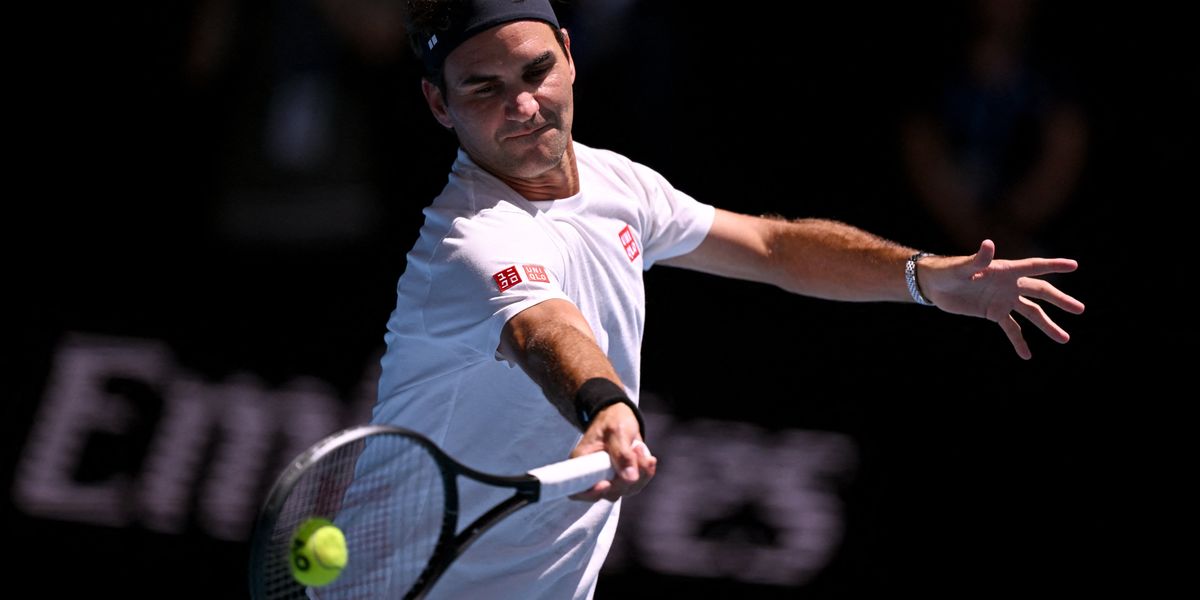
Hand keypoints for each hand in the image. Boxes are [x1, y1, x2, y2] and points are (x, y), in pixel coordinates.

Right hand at [568, 402, 656, 501]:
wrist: (621, 416)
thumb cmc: (613, 420)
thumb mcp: (617, 431)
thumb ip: (622, 454)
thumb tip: (630, 478)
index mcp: (582, 462)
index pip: (578, 490)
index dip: (592, 493)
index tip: (606, 483)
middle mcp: (593, 475)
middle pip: (609, 492)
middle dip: (628, 475)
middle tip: (636, 450)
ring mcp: (608, 478)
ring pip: (626, 490)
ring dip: (640, 473)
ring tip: (640, 448)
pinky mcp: (621, 478)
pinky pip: (636, 485)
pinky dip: (646, 473)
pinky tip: (648, 458)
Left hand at [921, 239, 1085, 358]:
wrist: (935, 285)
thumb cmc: (948, 271)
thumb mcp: (963, 267)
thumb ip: (978, 259)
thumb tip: (989, 243)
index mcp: (1005, 270)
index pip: (1034, 267)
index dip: (1053, 265)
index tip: (1074, 265)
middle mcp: (1010, 284)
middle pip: (1040, 292)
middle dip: (1060, 300)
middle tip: (1080, 309)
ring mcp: (1004, 299)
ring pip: (1031, 313)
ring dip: (1046, 325)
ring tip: (1064, 339)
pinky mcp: (994, 313)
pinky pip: (1011, 328)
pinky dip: (1019, 341)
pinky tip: (1027, 355)